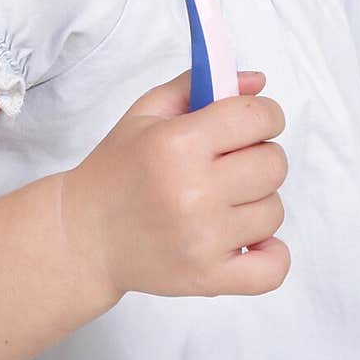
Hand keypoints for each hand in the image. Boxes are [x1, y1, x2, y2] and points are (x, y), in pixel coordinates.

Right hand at [60, 69, 289, 301]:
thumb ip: (199, 85)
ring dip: (257, 201)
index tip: (251, 124)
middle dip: (260, 156)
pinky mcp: (208, 278)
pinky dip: (271, 254)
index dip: (264, 115)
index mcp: (177, 143)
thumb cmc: (117, 169)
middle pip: (273, 164)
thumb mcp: (146, 112)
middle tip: (232, 162)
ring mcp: (203, 239)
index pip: (257, 117)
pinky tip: (244, 237)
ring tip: (224, 200)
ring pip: (274, 210)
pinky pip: (273, 268)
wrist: (85, 234)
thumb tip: (258, 82)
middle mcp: (193, 191)